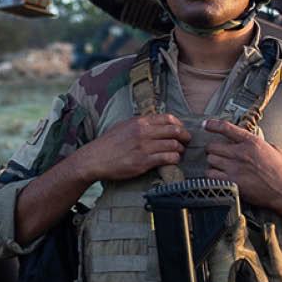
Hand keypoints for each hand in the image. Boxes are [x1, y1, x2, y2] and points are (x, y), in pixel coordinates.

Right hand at [76, 114, 190, 181]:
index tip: (181, 130)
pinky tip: (173, 161)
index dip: (179, 124)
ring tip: (179, 153)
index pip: (168, 118)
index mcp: (139, 121)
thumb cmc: (107, 143)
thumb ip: (139, 123)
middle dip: (185, 136)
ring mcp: (144, 147)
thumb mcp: (122, 125)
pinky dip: (174, 160)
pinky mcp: (143, 162)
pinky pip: (167, 158)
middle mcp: (143, 132)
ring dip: (180, 150)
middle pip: (174, 131)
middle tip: (187, 141)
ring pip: (173, 145)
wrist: (94, 159)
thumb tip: (153, 121)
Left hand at [203, 119, 281, 218]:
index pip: (226, 128)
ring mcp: (236, 168)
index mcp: (252, 142)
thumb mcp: (272, 149)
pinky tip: (218, 177)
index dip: (212, 125)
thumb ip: (255, 143)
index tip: (205, 124)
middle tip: (217, 155)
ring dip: (212, 164)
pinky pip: (211, 176)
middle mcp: (241, 153)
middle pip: (212, 146)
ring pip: (210, 161)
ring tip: (220, 167)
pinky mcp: (233, 183)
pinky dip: (212, 176)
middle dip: (213, 150)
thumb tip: (243, 141)